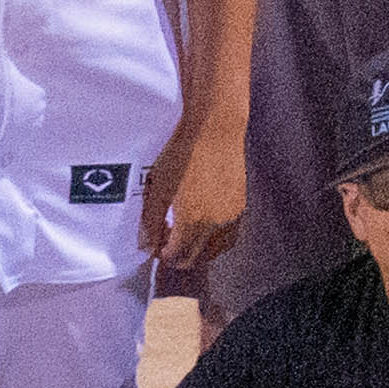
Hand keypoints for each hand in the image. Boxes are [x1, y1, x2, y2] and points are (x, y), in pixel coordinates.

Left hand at [146, 116, 246, 277]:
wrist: (215, 128)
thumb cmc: (184, 152)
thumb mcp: (158, 187)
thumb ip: (151, 220)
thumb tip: (148, 243)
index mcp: (192, 223)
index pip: (176, 256)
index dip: (162, 254)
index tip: (155, 244)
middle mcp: (215, 226)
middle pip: (195, 258)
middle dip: (178, 253)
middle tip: (167, 237)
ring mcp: (231, 217)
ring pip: (213, 250)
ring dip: (198, 247)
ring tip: (186, 230)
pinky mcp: (240, 206)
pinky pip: (227, 235)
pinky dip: (214, 238)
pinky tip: (204, 221)